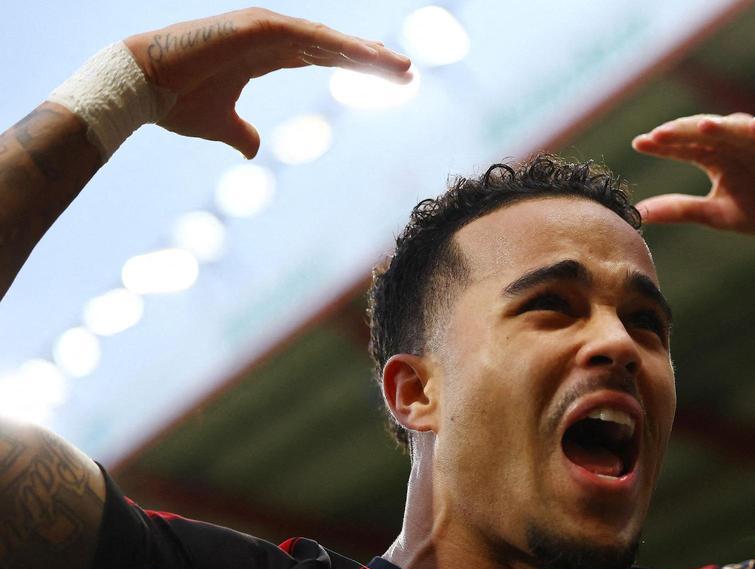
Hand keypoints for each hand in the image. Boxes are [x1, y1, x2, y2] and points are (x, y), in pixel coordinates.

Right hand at [123, 8, 411, 157]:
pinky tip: (364, 54)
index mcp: (264, 54)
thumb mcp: (220, 124)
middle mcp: (267, 36)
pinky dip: (336, 44)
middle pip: (332, 46)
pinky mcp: (253, 26)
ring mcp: (261, 27)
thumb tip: (254, 150)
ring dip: (363, 51)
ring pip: (326, 39)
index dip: (354, 64)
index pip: (321, 56)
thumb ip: (241, 133)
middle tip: (408, 73)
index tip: (388, 79)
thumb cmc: (176, 102)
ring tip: (399, 66)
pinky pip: (306, 36)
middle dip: (370, 58)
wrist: (140, 88)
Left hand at [632, 113, 754, 237]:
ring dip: (723, 126)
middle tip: (660, 135)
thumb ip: (681, 210)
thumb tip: (638, 215)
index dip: (663, 145)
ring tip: (703, 127)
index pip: (684, 146)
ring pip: (739, 128)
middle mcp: (735, 143)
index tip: (639, 144)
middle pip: (706, 133)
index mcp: (715, 157)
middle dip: (684, 132)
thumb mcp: (719, 214)